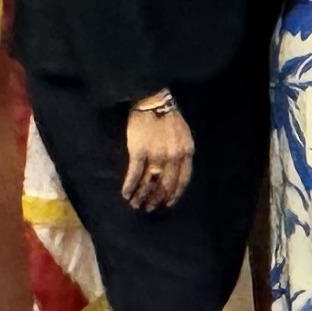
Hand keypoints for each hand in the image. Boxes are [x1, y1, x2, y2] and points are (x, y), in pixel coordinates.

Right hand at [121, 99, 191, 213]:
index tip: (167, 204)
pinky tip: (125, 193)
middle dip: (156, 199)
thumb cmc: (168, 118)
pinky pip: (135, 174)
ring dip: (141, 196)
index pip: (182, 180)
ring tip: (135, 204)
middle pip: (165, 184)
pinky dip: (130, 186)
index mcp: (186, 152)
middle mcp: (173, 156)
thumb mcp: (184, 136)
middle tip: (148, 208)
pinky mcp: (139, 152)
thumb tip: (175, 174)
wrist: (153, 102)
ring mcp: (156, 154)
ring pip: (149, 182)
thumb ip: (182, 154)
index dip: (174, 194)